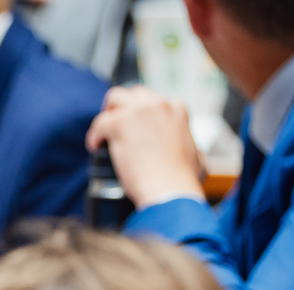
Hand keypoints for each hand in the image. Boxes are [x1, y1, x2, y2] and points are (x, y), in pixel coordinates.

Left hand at [86, 86, 205, 208]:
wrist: (169, 191)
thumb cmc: (182, 181)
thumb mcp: (198, 158)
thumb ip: (194, 151)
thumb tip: (195, 156)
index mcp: (177, 109)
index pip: (154, 101)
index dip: (142, 114)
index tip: (136, 127)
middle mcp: (158, 105)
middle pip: (134, 94)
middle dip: (124, 107)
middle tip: (116, 126)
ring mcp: (138, 112)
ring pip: (115, 97)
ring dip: (108, 112)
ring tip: (104, 131)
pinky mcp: (120, 124)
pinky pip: (100, 122)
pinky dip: (95, 134)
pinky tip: (95, 146)